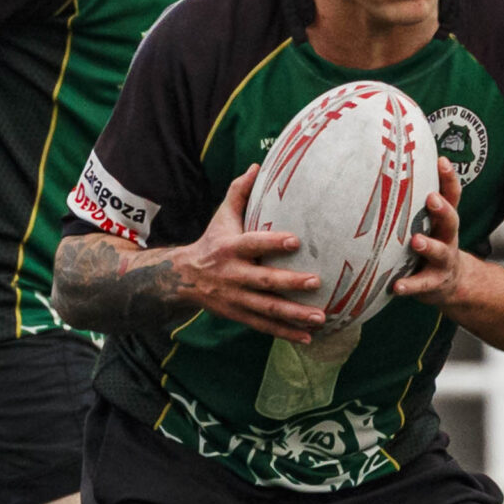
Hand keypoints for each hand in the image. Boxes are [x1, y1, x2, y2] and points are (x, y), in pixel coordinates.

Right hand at [171, 164, 325, 342]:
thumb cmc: (212, 241)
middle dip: (290, 283)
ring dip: (294, 315)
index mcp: (230, 248)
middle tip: (316, 282)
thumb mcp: (221, 216)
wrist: (183, 278)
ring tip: (320, 317)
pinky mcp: (238, 315)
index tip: (296, 241)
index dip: (272, 243)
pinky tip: (307, 337)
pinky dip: (285, 333)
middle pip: (263, 281)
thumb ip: (239, 192)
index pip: (252, 244)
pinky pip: (263, 327)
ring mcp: (236, 298)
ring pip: (266, 309)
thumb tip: (258, 165)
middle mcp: (232, 275)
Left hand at [392, 157, 469, 305]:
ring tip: (416, 241)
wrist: (450, 284)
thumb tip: (391, 168)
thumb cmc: (433, 244)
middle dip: (443, 209)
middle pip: (451, 221)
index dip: (449, 179)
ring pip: (440, 252)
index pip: (452, 196)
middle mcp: (447, 238)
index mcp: (444, 221)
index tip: (441, 161)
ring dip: (428, 246)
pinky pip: (421, 285)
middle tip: (432, 198)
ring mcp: (443, 262)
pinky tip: (397, 286)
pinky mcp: (433, 283)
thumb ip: (416, 203)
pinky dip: (410, 286)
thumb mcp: (431, 223)